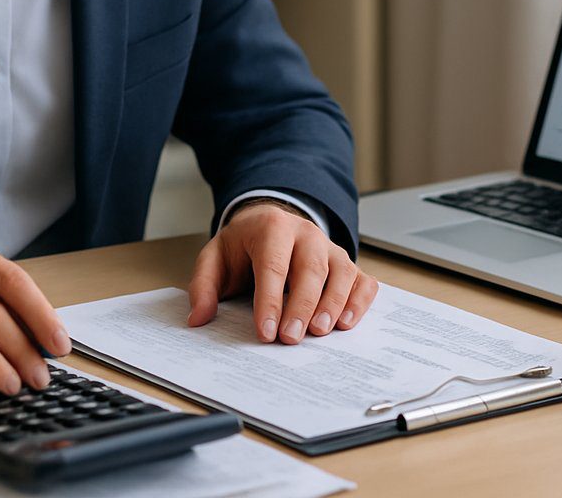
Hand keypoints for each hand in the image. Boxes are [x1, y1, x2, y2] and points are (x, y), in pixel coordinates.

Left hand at [186, 200, 377, 343]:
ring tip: (321, 331)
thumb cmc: (244, 246)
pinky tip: (347, 322)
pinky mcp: (347, 264)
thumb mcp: (216, 258)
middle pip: (310, 269)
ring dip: (333, 304)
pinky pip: (362, 280)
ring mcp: (330, 248)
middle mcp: (306, 234)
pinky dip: (359, 301)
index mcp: (272, 228)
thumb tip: (199, 318)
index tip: (266, 331)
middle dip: (301, 306)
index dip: (270, 300)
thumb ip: (204, 286)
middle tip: (291, 338)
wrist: (269, 223)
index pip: (273, 265)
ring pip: (341, 273)